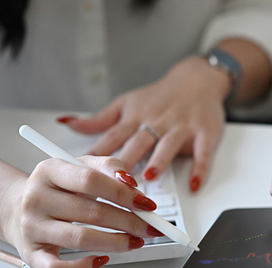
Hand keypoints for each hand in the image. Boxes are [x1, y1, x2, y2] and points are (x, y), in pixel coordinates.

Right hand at [2, 156, 165, 267]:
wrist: (14, 208)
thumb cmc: (56, 188)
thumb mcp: (79, 166)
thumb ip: (108, 167)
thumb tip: (132, 185)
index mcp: (49, 171)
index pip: (91, 180)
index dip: (123, 193)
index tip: (147, 204)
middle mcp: (36, 199)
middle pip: (91, 212)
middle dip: (129, 222)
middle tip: (150, 228)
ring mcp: (31, 228)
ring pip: (80, 239)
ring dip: (115, 243)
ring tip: (136, 241)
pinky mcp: (31, 254)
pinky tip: (102, 259)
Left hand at [58, 57, 230, 191]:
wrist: (197, 79)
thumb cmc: (160, 96)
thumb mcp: (126, 103)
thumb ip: (98, 120)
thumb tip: (67, 123)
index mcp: (135, 117)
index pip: (112, 138)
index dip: (97, 155)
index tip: (84, 173)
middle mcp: (156, 122)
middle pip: (138, 143)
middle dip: (125, 162)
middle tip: (114, 183)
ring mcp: (181, 128)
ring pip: (168, 145)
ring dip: (160, 161)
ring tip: (151, 177)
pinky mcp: (204, 133)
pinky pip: (202, 153)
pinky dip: (199, 169)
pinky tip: (193, 184)